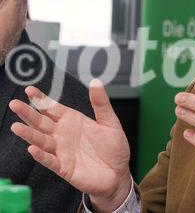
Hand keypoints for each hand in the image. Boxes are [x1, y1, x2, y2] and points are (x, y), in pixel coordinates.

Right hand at [9, 79, 131, 212]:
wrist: (118, 173)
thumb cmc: (113, 148)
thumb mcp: (110, 122)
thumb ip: (101, 103)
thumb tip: (96, 82)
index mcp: (72, 121)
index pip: (52, 108)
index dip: (41, 99)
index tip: (29, 90)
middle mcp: (63, 135)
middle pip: (42, 122)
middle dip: (28, 113)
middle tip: (15, 104)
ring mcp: (62, 151)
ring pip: (41, 141)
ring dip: (29, 134)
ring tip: (17, 126)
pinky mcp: (64, 168)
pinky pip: (50, 161)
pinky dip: (41, 156)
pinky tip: (33, 149)